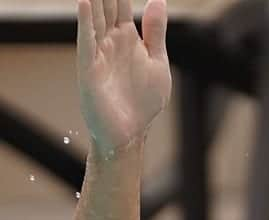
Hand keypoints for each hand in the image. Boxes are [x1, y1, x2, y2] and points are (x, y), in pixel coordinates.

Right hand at [77, 0, 171, 153]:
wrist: (131, 132)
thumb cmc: (144, 102)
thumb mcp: (158, 62)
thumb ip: (156, 32)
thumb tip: (157, 0)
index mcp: (128, 37)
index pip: (120, 0)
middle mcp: (110, 40)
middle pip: (104, 1)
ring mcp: (99, 53)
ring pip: (93, 15)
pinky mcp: (90, 70)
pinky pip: (87, 43)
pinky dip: (86, 23)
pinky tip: (86, 3)